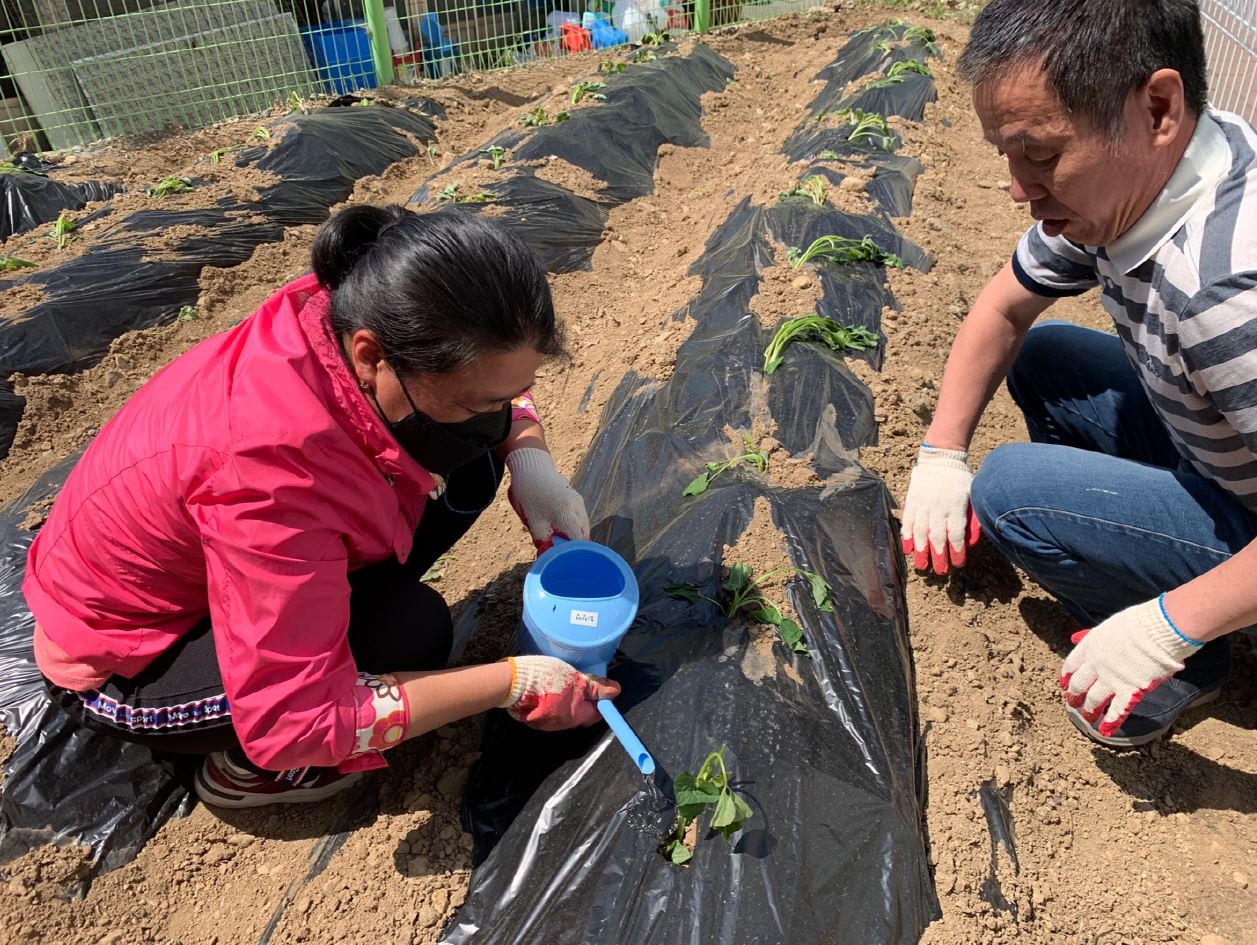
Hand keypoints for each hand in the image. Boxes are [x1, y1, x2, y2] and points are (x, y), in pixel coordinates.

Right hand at [498, 655, 620, 729]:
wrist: (513, 683)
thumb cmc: (547, 678)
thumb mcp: (576, 678)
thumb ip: (596, 686)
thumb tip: (615, 691)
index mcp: (577, 715)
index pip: (597, 713)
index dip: (600, 700)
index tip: (597, 688)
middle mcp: (564, 724)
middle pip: (581, 713)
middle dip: (582, 699)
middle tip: (577, 681)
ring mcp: (548, 724)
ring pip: (565, 713)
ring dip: (566, 701)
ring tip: (561, 682)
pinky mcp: (535, 719)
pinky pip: (550, 712)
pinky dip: (552, 702)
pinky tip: (547, 689)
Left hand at [505, 447, 589, 551]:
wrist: (530, 465)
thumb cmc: (529, 494)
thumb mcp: (532, 522)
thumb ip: (543, 541)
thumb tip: (548, 558)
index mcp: (569, 516)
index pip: (580, 542)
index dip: (576, 553)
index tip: (567, 560)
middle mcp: (578, 509)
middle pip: (584, 534)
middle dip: (574, 545)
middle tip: (562, 553)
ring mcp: (578, 501)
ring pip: (582, 525)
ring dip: (573, 534)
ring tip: (559, 540)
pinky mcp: (575, 496)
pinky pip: (579, 516)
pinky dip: (572, 524)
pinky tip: (559, 526)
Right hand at [901, 444, 981, 573]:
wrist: (941, 458)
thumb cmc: (960, 479)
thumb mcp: (973, 495)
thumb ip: (973, 519)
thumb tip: (972, 542)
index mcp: (956, 506)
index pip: (956, 534)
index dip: (956, 551)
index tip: (958, 565)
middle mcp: (939, 507)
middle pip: (937, 536)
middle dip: (938, 556)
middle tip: (939, 572)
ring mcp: (923, 503)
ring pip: (921, 530)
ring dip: (921, 550)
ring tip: (922, 567)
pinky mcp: (912, 500)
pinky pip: (909, 520)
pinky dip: (908, 535)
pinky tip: (908, 548)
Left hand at [1060, 596, 1202, 735]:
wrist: (1160, 629)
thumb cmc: (1140, 622)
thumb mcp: (1110, 625)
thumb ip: (1094, 636)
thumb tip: (1075, 638)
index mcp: (1091, 645)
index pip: (1072, 663)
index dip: (1067, 675)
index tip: (1064, 683)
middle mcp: (1096, 664)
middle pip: (1080, 684)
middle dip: (1075, 695)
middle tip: (1072, 703)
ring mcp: (1112, 679)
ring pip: (1095, 699)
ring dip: (1090, 710)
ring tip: (1087, 718)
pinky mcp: (1130, 691)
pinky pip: (1118, 710)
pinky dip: (1111, 722)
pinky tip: (1104, 731)